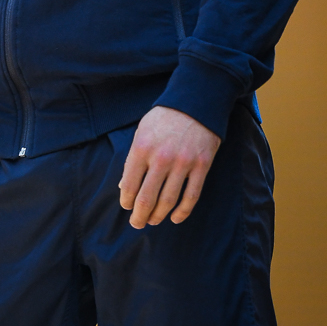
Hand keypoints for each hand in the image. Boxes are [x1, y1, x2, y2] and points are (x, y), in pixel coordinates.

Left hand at [119, 106, 220, 229]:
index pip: (130, 185)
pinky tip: (175, 218)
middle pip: (147, 198)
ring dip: (159, 216)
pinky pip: (191, 196)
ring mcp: (183, 163)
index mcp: (142, 147)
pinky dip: (183, 212)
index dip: (127, 201)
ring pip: (169, 201)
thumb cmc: (164, 117)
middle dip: (140, 216)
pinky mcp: (202, 166)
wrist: (195, 102)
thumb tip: (124, 185)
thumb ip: (132, 158)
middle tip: (137, 223)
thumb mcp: (142, 131)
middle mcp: (161, 157)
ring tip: (153, 221)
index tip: (127, 207)